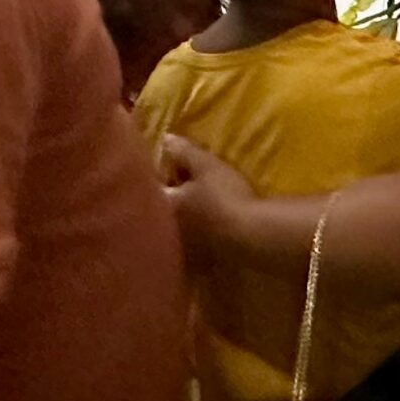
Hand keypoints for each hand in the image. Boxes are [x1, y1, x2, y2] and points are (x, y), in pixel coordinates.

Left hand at [159, 133, 258, 261]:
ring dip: (179, 221)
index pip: (149, 188)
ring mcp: (182, 248)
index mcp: (164, 204)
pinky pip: (189, 246)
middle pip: (158, 212)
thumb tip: (165, 139)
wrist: (250, 235)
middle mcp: (166, 229)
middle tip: (177, 188)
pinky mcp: (198, 261)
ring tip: (191, 209)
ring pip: (173, 231)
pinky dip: (192, 238)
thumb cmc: (224, 196)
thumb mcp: (207, 166)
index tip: (165, 169)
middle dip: (165, 200)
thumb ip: (184, 152)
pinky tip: (204, 232)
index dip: (157, 177)